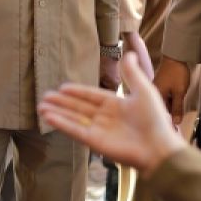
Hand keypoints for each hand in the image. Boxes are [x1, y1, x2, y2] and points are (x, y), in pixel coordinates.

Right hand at [39, 55, 184, 175]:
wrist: (159, 148)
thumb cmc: (155, 119)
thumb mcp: (144, 90)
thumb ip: (132, 73)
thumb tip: (128, 52)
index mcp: (116, 105)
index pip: (92, 96)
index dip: (77, 92)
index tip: (62, 87)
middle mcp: (105, 118)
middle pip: (79, 108)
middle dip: (62, 103)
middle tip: (46, 96)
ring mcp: (99, 131)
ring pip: (74, 119)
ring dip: (58, 113)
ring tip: (41, 107)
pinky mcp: (95, 143)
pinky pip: (75, 131)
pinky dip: (62, 124)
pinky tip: (49, 117)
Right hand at [152, 58, 191, 126]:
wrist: (176, 56)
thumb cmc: (177, 73)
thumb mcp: (179, 92)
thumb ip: (177, 108)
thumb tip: (176, 123)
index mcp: (155, 95)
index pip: (160, 113)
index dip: (168, 123)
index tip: (174, 132)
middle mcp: (152, 93)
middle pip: (160, 109)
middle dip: (168, 116)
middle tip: (178, 126)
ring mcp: (156, 89)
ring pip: (162, 104)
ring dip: (169, 109)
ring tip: (178, 116)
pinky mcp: (160, 86)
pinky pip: (164, 98)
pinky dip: (170, 102)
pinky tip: (176, 104)